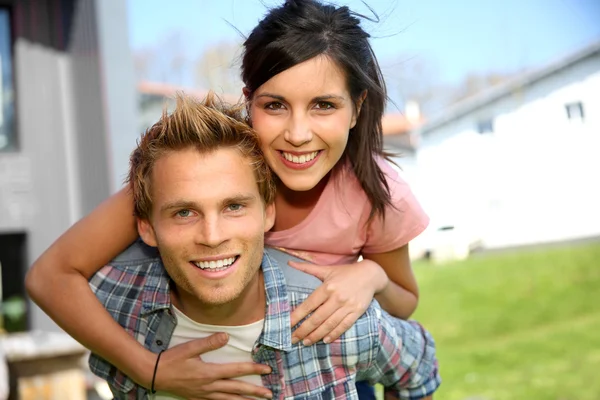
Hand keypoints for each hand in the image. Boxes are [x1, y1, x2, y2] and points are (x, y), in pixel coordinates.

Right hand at [154, 333, 272, 398]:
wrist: (153, 374)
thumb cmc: (172, 359)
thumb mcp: (190, 348)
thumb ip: (209, 342)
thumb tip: (227, 336)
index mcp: (209, 373)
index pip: (237, 371)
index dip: (253, 369)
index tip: (267, 369)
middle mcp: (209, 386)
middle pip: (236, 389)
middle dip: (254, 392)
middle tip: (270, 394)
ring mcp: (204, 394)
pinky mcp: (198, 398)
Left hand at [289, 259, 387, 345]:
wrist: (371, 275)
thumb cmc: (346, 272)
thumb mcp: (327, 269)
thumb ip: (307, 268)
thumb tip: (289, 263)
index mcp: (327, 287)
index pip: (308, 305)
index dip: (297, 316)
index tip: (287, 325)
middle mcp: (336, 298)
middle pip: (317, 318)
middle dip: (303, 330)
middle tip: (292, 339)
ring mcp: (347, 306)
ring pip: (329, 324)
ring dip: (316, 335)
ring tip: (306, 342)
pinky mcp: (357, 312)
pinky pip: (344, 326)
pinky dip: (334, 334)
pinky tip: (325, 340)